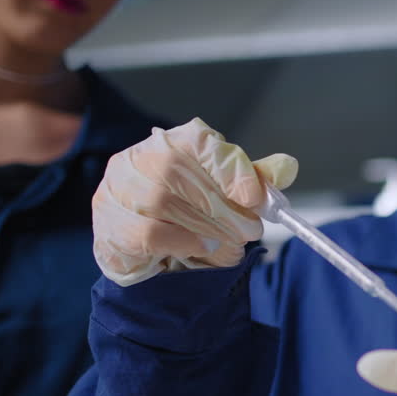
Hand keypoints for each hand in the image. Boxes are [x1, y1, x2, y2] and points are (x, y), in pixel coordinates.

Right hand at [92, 117, 298, 285]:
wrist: (150, 254)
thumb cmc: (191, 217)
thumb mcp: (227, 196)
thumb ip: (254, 181)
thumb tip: (287, 167)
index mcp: (172, 142)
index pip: (199, 141)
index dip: (231, 167)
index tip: (256, 196)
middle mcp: (139, 158)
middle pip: (180, 173)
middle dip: (223, 207)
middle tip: (250, 229)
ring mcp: (118, 189)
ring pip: (164, 203)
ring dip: (206, 228)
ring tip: (227, 242)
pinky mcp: (109, 222)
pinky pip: (149, 233)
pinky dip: (183, 243)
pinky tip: (199, 249)